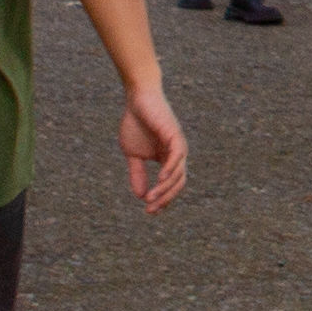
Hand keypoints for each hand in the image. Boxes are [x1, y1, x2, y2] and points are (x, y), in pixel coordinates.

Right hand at [120, 77, 188, 212]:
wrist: (137, 98)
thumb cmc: (136, 122)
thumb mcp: (133, 154)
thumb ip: (137, 173)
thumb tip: (140, 196)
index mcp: (168, 159)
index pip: (171, 185)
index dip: (163, 200)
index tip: (150, 212)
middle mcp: (177, 154)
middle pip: (178, 183)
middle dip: (165, 198)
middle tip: (150, 209)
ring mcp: (178, 145)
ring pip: (178, 173)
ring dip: (165, 188)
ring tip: (151, 198)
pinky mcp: (174, 135)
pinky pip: (177, 156)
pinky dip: (171, 169)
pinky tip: (161, 179)